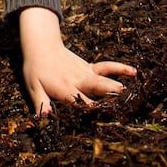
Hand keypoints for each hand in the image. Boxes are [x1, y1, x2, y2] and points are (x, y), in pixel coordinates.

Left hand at [19, 7, 135, 115]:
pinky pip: (106, 67)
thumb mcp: (33, 87)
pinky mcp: (90, 67)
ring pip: (103, 79)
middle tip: (119, 105)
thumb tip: (44, 116)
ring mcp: (86, 73)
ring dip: (115, 84)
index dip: (89, 112)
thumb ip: (40, 102)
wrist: (41, 46)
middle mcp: (78, 81)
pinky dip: (120, 68)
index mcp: (65, 89)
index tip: (100, 121)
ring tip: (128, 90)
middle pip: (94, 89)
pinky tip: (134, 72)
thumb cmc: (36, 70)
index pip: (79, 103)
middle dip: (106, 97)